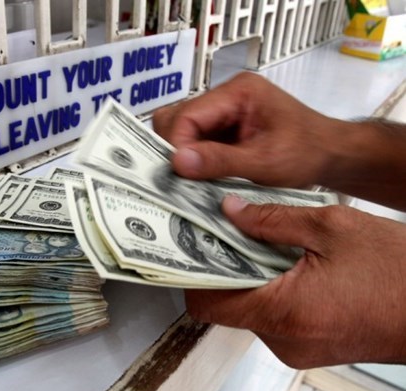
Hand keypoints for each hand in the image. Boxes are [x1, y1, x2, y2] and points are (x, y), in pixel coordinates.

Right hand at [153, 72, 339, 187]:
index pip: (187, 115)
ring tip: (192, 180)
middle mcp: (226, 96)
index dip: (177, 145)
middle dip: (175, 148)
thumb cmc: (308, 154)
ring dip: (184, 156)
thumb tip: (177, 162)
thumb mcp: (265, 162)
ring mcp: (224, 112)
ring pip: (182, 131)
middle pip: (177, 118)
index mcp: (238, 92)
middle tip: (182, 178)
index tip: (179, 175)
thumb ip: (220, 161)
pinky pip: (195, 142)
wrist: (334, 156)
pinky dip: (194, 161)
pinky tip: (201, 178)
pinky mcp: (224, 129)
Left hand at [185, 195, 405, 367]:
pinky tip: (289, 263)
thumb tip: (228, 211)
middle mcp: (283, 341)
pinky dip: (272, 291)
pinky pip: (275, 319)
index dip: (193, 272)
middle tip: (225, 231)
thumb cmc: (397, 270)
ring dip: (250, 278)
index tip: (193, 242)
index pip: (207, 303)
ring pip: (250, 311)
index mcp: (283, 313)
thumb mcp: (334, 227)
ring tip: (263, 242)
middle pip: (226, 306)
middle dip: (223, 268)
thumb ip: (272, 219)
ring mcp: (297, 350)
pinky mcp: (310, 348)